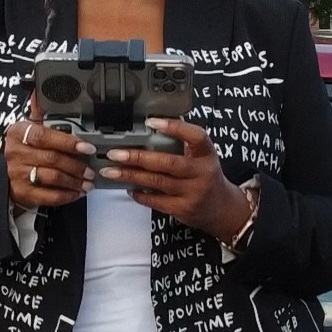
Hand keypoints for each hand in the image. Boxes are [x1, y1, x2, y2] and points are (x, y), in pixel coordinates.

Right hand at [6, 96, 95, 210]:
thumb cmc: (19, 150)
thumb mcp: (26, 129)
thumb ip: (38, 113)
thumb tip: (40, 93)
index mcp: (19, 134)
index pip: (45, 136)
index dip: (68, 142)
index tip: (87, 148)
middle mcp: (16, 154)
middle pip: (52, 159)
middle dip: (76, 165)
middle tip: (91, 170)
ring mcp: (19, 175)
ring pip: (52, 178)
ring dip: (74, 181)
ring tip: (87, 183)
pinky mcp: (23, 193)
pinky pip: (48, 196)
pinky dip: (65, 195)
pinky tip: (76, 193)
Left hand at [99, 117, 249, 242]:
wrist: (221, 209)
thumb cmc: (206, 176)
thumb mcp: (202, 157)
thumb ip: (183, 144)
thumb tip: (150, 128)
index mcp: (207, 154)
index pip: (195, 137)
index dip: (175, 128)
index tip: (152, 122)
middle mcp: (202, 173)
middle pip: (168, 162)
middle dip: (138, 157)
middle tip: (115, 153)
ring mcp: (192, 193)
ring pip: (157, 182)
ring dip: (131, 175)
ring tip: (111, 170)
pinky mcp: (182, 209)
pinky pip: (156, 201)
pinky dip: (140, 194)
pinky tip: (128, 187)